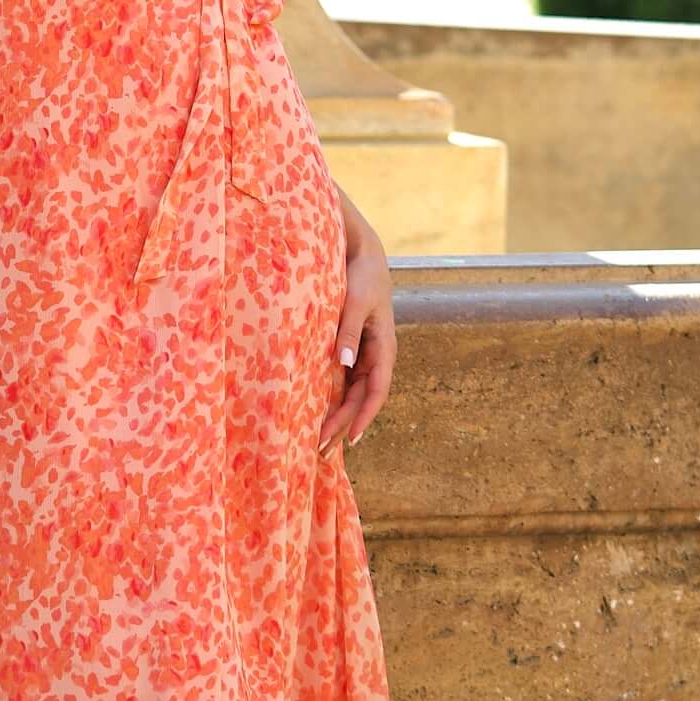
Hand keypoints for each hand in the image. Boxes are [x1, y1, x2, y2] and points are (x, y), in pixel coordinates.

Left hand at [319, 200, 394, 457]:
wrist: (360, 252)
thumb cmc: (361, 275)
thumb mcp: (356, 302)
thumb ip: (349, 332)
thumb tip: (344, 364)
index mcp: (384, 347)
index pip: (376, 391)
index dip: (363, 417)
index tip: (348, 439)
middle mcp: (374, 355)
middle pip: (361, 398)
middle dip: (343, 424)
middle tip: (321, 449)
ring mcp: (361, 353)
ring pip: (351, 392)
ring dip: (337, 416)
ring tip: (317, 440)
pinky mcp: (348, 346)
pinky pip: (341, 379)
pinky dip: (331, 397)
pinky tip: (315, 411)